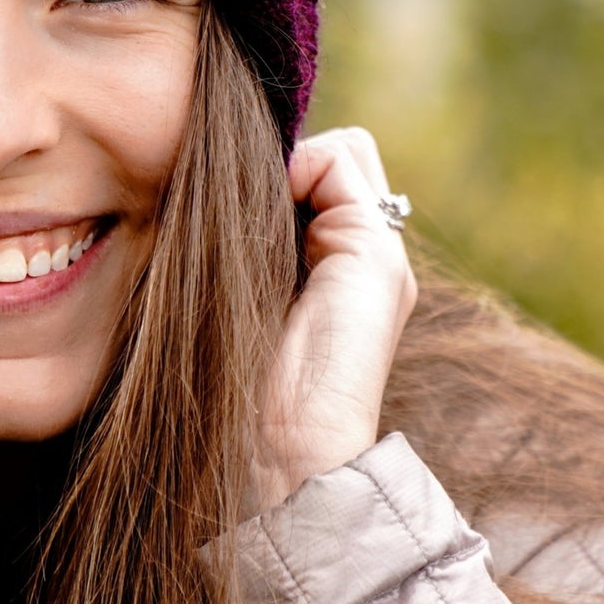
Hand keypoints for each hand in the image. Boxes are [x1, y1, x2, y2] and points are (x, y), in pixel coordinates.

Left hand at [252, 126, 418, 513]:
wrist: (279, 451)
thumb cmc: (232, 384)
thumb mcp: (235, 295)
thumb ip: (248, 241)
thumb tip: (225, 179)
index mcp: (334, 270)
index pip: (317, 173)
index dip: (273, 175)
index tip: (223, 206)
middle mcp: (365, 257)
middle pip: (335, 157)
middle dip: (284, 165)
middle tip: (240, 208)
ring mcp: (379, 254)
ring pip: (341, 152)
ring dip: (288, 168)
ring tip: (252, 221)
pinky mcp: (378, 252)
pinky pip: (339, 159)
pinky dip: (297, 168)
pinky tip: (268, 218)